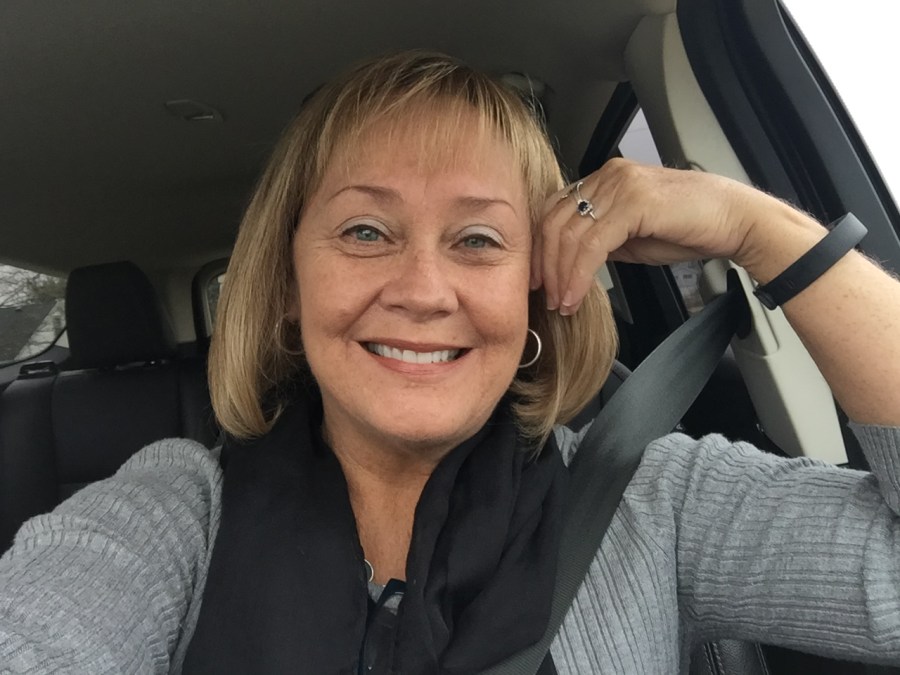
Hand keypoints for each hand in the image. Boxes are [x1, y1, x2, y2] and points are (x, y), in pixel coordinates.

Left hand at [533, 159, 782, 313]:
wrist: (735, 221)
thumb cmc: (689, 228)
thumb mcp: (631, 236)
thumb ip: (599, 241)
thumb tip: (570, 263)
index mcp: (604, 178)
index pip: (554, 210)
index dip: (541, 247)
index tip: (539, 279)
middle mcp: (607, 175)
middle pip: (554, 221)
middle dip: (545, 265)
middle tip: (547, 297)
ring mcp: (619, 185)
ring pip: (570, 236)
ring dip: (561, 276)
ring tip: (563, 304)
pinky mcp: (633, 202)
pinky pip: (592, 245)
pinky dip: (579, 275)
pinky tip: (577, 296)